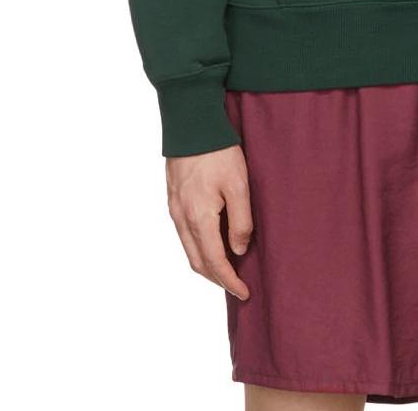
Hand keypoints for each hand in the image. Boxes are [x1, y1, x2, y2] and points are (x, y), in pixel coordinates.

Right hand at [165, 144, 252, 299]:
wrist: (191, 124)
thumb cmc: (218, 152)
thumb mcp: (238, 185)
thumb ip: (240, 221)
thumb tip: (239, 251)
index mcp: (199, 217)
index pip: (214, 262)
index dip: (229, 281)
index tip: (244, 293)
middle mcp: (181, 218)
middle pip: (197, 262)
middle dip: (217, 279)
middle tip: (237, 286)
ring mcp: (174, 209)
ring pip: (188, 249)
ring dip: (206, 264)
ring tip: (226, 270)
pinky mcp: (173, 199)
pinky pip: (184, 234)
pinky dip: (197, 247)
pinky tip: (211, 243)